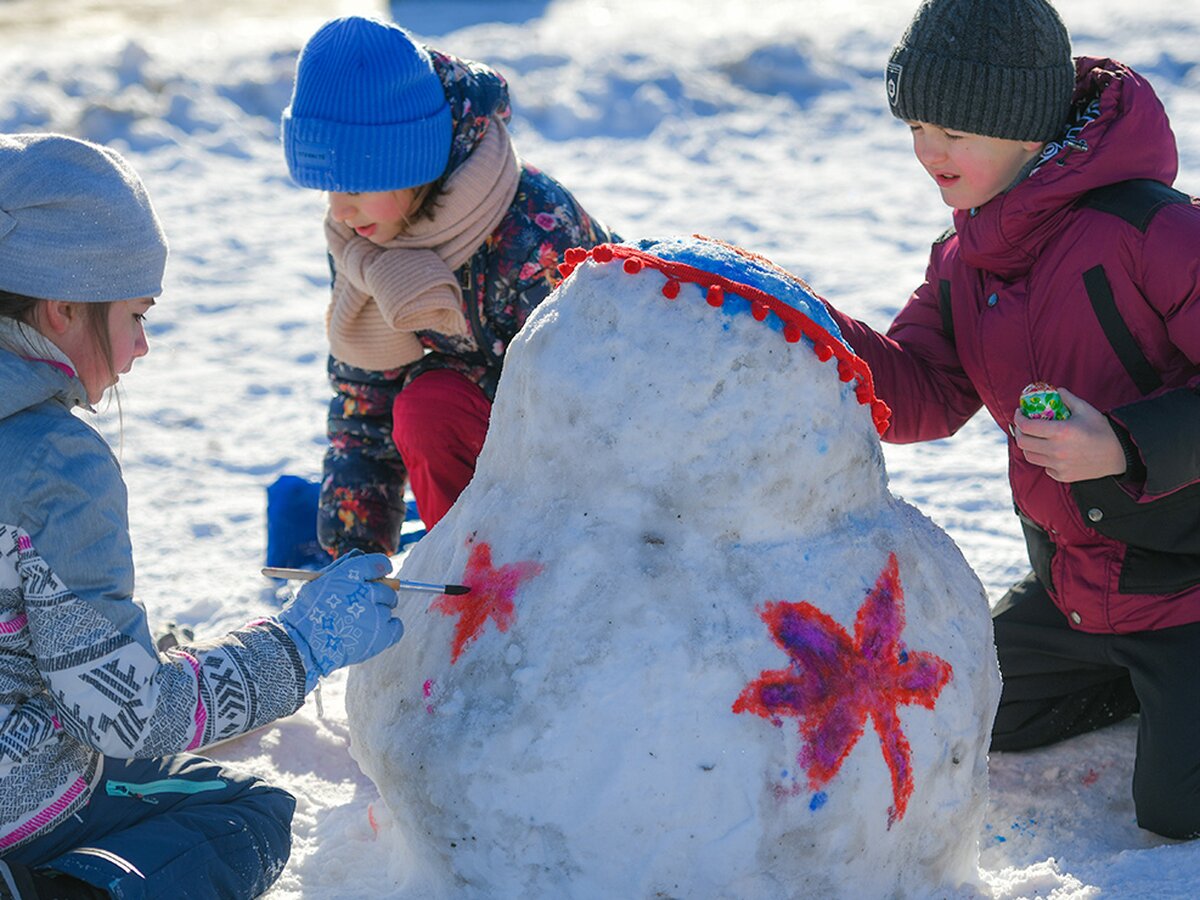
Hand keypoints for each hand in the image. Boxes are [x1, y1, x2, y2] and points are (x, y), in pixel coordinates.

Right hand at [277, 551, 403, 692]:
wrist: (303, 645)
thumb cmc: (308, 613)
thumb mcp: (319, 581)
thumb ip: (342, 568)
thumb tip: (360, 555)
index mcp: (350, 575)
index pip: (378, 563)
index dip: (382, 567)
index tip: (383, 571)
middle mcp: (366, 592)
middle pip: (387, 588)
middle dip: (378, 595)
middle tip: (362, 606)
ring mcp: (376, 613)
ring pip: (389, 608)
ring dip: (378, 613)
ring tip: (358, 624)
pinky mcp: (382, 634)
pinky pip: (397, 627)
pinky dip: (389, 629)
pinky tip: (373, 633)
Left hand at [1011, 387, 1126, 482]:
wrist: (1119, 455)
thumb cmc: (1102, 430)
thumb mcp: (1085, 409)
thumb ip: (1067, 398)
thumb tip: (1055, 390)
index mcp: (1060, 432)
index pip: (1026, 426)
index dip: (1018, 418)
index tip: (1020, 413)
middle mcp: (1056, 450)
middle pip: (1022, 442)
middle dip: (1019, 432)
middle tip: (1023, 425)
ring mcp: (1058, 465)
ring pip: (1029, 456)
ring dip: (1028, 445)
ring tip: (1034, 437)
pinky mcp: (1062, 476)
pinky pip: (1043, 466)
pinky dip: (1042, 458)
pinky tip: (1050, 451)